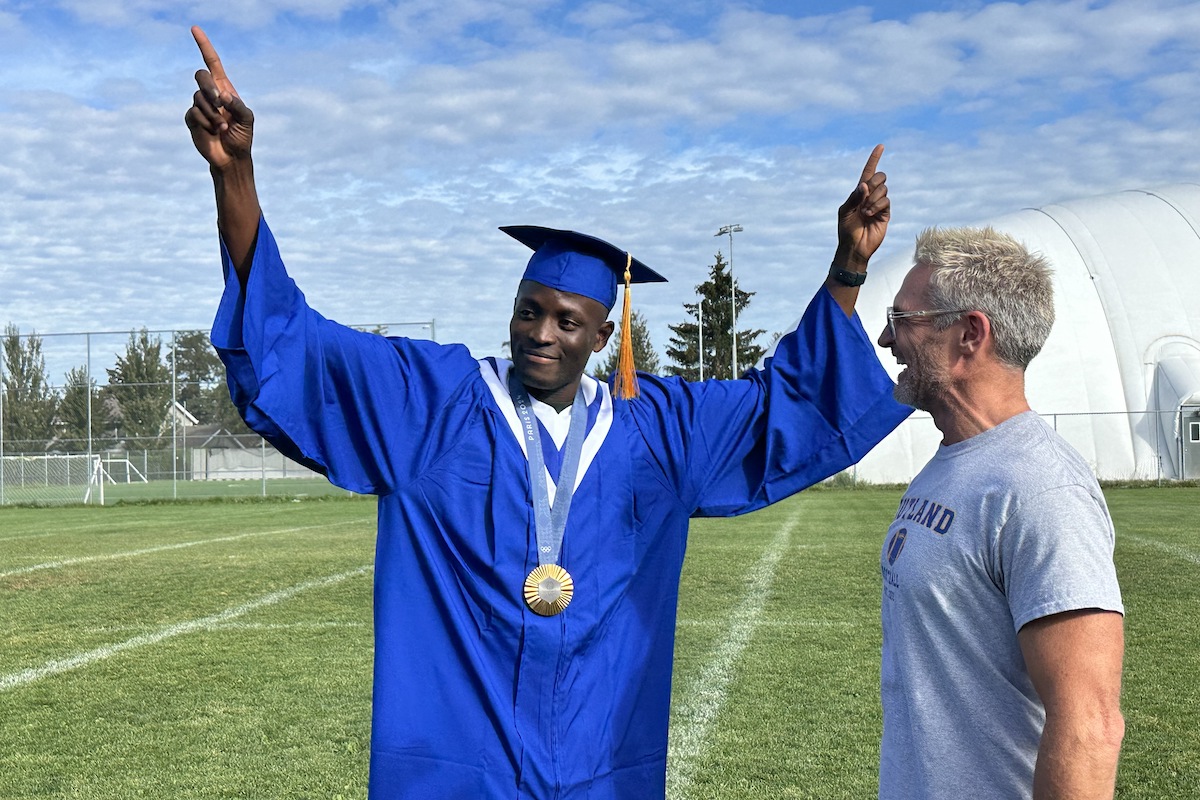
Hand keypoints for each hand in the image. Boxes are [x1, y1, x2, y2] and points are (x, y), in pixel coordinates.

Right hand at [185, 26, 253, 170]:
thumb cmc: (242, 136)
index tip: (194, 29)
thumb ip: (238, 105)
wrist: (232, 157)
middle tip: (220, 103)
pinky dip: (206, 123)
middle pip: (201, 76)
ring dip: (213, 114)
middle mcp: (210, 94)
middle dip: (209, 87)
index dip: (204, 46)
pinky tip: (213, 132)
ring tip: (222, 127)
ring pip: (198, 98)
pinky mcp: (191, 118)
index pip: (212, 63)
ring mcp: (199, 106)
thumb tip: (223, 96)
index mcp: (225, 89)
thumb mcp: (248, 119)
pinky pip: (194, 113)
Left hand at [835, 145, 888, 269]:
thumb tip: (865, 184)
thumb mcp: (845, 211)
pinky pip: (886, 201)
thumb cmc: (846, 230)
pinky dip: (877, 206)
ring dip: (873, 199)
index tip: (881, 146)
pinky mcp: (885, 213)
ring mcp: (879, 204)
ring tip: (865, 213)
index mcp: (859, 192)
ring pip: (884, 189)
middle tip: (865, 196)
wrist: (854, 247)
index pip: (868, 171)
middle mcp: (870, 195)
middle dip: (873, 183)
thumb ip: (854, 197)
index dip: (874, 158)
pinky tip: (870, 215)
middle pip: (880, 176)